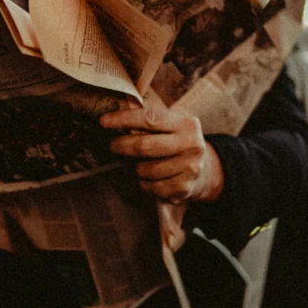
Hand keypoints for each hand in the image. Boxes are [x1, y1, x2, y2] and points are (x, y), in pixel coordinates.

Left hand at [99, 104, 223, 203]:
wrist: (204, 170)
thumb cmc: (178, 142)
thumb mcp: (172, 125)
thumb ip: (150, 121)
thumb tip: (113, 119)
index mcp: (186, 123)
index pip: (150, 119)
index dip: (124, 120)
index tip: (103, 121)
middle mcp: (191, 144)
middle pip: (144, 146)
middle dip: (122, 146)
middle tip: (112, 146)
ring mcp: (190, 167)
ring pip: (146, 169)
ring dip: (135, 168)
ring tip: (137, 164)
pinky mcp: (184, 187)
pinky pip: (151, 187)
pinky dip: (144, 183)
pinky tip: (148, 178)